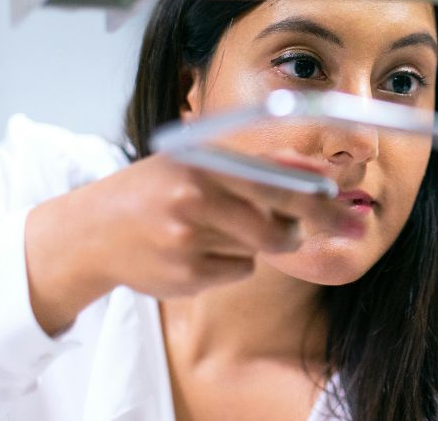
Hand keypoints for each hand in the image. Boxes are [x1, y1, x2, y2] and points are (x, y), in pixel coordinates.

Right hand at [24, 150, 329, 334]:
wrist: (89, 232)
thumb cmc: (158, 189)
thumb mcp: (199, 161)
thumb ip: (258, 163)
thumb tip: (317, 169)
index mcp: (202, 161)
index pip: (275, 180)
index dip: (317, 197)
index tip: (348, 206)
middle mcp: (193, 197)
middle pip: (276, 224)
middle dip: (312, 227)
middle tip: (337, 226)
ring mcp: (187, 239)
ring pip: (260, 248)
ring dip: (257, 240)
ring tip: (221, 226)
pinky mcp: (184, 275)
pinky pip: (239, 270)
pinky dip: (232, 262)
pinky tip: (197, 250)